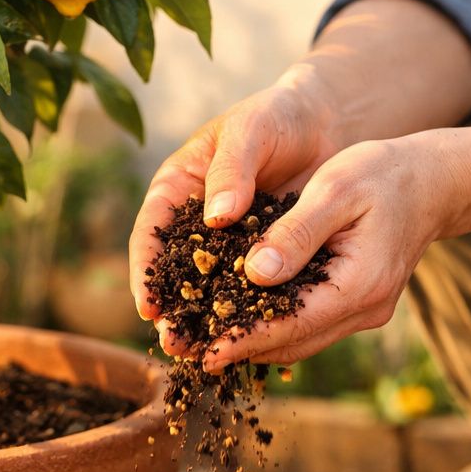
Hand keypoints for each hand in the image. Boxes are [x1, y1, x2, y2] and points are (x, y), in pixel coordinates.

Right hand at [128, 70, 342, 334]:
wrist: (325, 123)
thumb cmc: (276, 116)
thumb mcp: (250, 131)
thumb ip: (231, 170)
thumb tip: (216, 218)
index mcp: (176, 188)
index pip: (150, 233)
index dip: (145, 271)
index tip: (149, 305)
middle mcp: (195, 220)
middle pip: (173, 271)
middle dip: (173, 309)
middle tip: (174, 344)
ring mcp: (227, 242)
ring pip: (210, 287)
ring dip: (206, 321)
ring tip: (205, 355)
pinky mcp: (261, 256)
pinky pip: (249, 289)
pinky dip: (247, 314)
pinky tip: (250, 340)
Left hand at [201, 132, 461, 371]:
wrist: (431, 181)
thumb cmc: (381, 174)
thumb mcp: (335, 189)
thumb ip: (295, 233)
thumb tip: (254, 274)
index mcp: (361, 284)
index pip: (292, 325)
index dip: (245, 339)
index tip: (204, 350)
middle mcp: (365, 310)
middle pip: (292, 343)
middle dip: (241, 349)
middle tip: (189, 350)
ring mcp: (364, 312)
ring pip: (299, 340)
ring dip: (254, 342)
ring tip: (203, 340)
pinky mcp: (357, 306)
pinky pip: (309, 325)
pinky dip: (274, 325)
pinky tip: (238, 318)